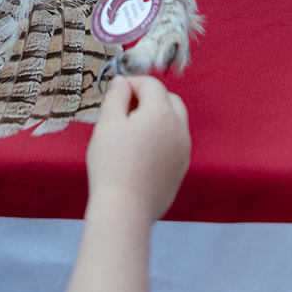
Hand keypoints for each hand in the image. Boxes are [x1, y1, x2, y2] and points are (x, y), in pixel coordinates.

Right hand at [86, 76, 190, 222]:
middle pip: (168, 100)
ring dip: (157, 118)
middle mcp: (179, 128)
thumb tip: (122, 82)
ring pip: (174, 122)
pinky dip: (162, 140)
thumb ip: (116, 97)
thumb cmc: (112, 163)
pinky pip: (174, 144)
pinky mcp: (181, 170)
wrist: (125, 208)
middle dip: (149, 99)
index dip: (132, 84)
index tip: (115, 94)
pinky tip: (142, 153)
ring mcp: (183, 150)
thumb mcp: (107, 124)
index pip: (151, 85)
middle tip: (125, 111)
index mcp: (161, 112)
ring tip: (132, 132)